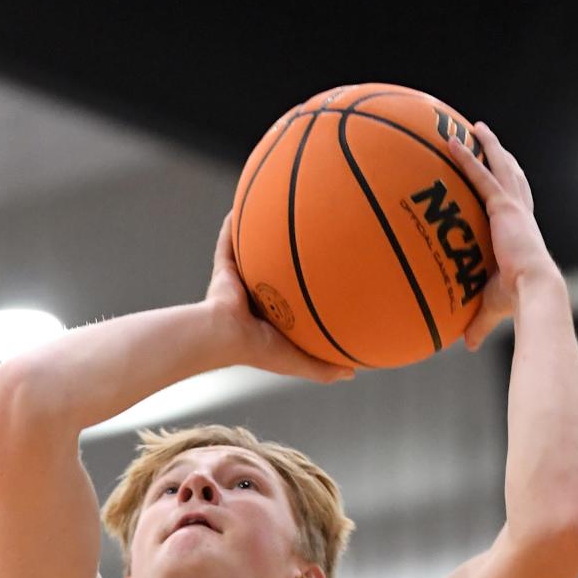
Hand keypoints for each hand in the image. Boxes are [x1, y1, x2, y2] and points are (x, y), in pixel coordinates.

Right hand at [204, 212, 355, 383]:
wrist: (225, 336)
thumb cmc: (259, 350)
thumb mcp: (298, 362)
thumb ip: (324, 369)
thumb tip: (354, 374)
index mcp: (271, 320)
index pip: (291, 303)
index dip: (305, 291)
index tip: (326, 276)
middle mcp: (255, 300)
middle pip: (274, 274)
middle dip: (286, 260)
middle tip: (310, 238)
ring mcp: (238, 284)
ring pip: (251, 256)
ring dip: (260, 238)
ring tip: (275, 213)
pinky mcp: (223, 271)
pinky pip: (227, 243)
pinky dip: (232, 226)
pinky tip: (242, 204)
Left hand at [448, 122, 559, 349]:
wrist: (534, 290)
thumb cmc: (518, 302)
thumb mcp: (492, 308)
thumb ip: (478, 323)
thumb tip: (466, 346)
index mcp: (521, 232)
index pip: (516, 203)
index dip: (510, 186)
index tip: (501, 174)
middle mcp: (520, 214)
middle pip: (512, 175)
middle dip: (500, 155)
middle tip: (486, 138)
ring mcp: (512, 207)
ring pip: (500, 167)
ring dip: (487, 146)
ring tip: (472, 128)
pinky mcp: (502, 207)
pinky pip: (480, 176)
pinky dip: (466, 159)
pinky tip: (451, 144)